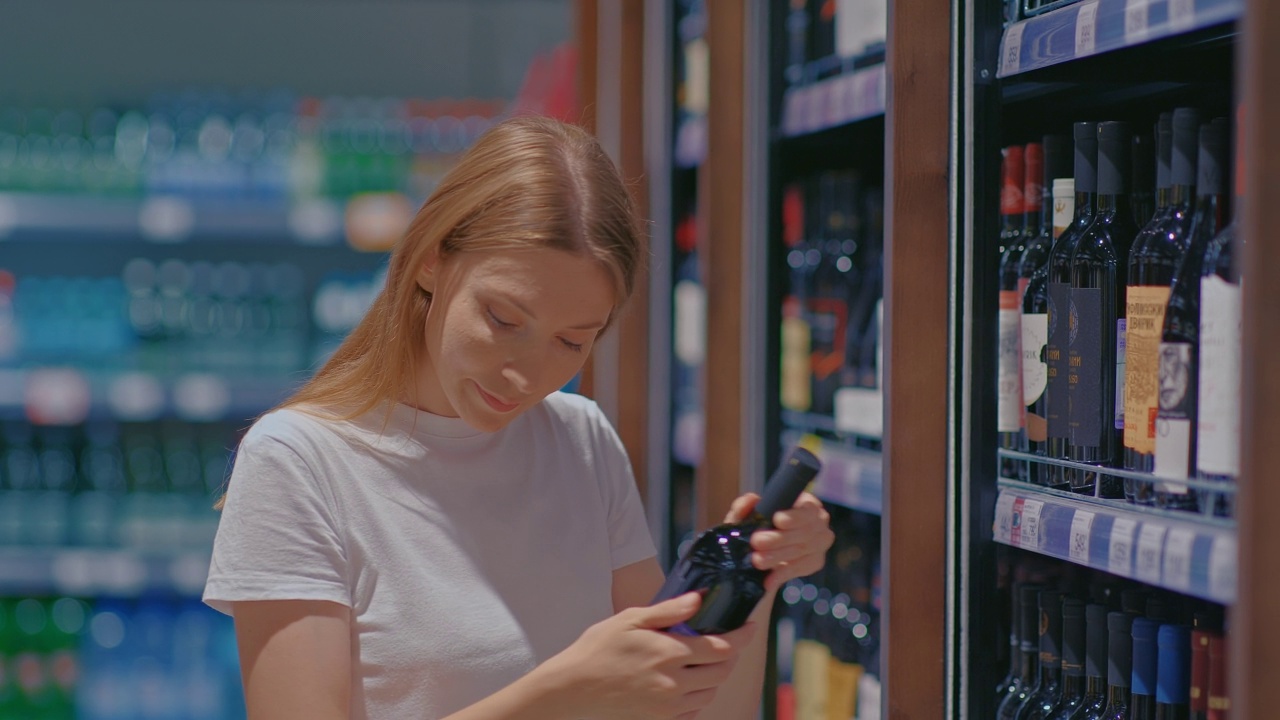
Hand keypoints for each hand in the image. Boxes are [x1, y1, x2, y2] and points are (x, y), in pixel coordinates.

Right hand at [540, 593, 756, 719]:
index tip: (749, 627)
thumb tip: (699, 599)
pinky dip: (699, 696)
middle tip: (725, 642)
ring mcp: (668, 705)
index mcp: (669, 653)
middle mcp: (674, 682)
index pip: (722, 648)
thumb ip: (668, 611)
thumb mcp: (630, 619)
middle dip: (730, 656)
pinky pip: (694, 711)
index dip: (741, 637)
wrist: (573, 689)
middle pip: (721, 672)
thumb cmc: (598, 649)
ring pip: (710, 692)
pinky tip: (687, 683)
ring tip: (704, 662)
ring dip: (714, 676)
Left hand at [726, 492, 833, 591]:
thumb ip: (745, 506)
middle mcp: (819, 521)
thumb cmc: (759, 526)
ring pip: (801, 550)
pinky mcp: (816, 561)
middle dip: (779, 539)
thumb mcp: (748, 515)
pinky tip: (769, 579)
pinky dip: (783, 574)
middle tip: (757, 542)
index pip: (806, 509)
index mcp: (806, 503)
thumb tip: (751, 499)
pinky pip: (802, 568)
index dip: (793, 516)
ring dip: (778, 557)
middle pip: (804, 531)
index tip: (777, 520)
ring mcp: (820, 542)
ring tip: (758, 561)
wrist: (762, 550)